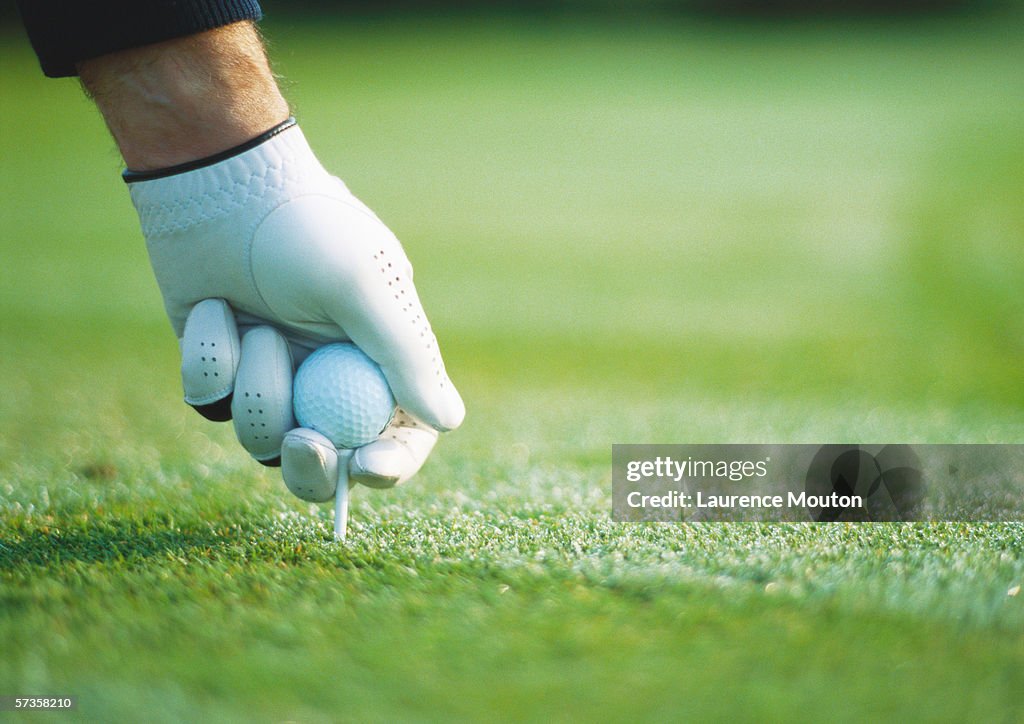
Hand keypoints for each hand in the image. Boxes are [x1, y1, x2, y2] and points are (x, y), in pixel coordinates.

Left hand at [130, 121, 464, 493]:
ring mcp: (275, 374)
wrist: (220, 182)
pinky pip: (212, 400)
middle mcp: (330, 375)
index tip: (365, 467)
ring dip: (256, 387)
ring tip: (254, 325)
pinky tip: (214, 309)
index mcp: (381, 359)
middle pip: (329, 459)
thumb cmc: (305, 227)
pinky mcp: (223, 366)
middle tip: (297, 443)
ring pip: (261, 437)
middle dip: (311, 464)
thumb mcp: (364, 286)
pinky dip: (212, 359)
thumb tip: (449, 421)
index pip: (401, 433)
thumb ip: (406, 356)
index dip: (391, 463)